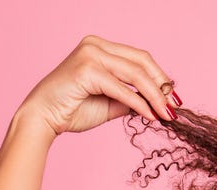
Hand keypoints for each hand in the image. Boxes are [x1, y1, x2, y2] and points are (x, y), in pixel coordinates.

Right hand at [16, 35, 178, 136]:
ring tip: (166, 115)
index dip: (160, 77)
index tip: (173, 98)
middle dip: (162, 85)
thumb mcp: (110, 102)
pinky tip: (150, 116)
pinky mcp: (87, 69)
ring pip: (136, 74)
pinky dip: (140, 104)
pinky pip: (123, 88)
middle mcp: (95, 45)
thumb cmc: (71, 110)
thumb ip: (131, 98)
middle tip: (174, 107)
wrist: (42, 119)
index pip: (139, 58)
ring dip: (155, 96)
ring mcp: (90, 54)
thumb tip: (158, 103)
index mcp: (99, 47)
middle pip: (142, 61)